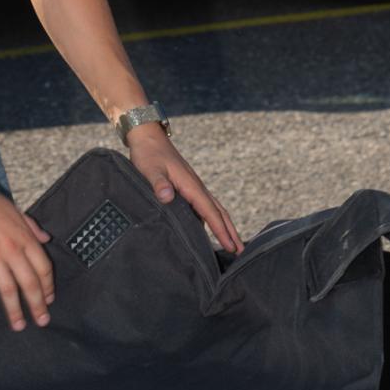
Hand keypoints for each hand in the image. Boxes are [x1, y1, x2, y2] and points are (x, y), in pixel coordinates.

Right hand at [0, 171, 54, 331]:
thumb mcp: (16, 211)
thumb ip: (32, 227)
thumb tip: (46, 239)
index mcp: (24, 237)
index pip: (43, 267)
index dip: (48, 286)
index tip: (49, 300)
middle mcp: (12, 250)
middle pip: (30, 283)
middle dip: (38, 305)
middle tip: (42, 321)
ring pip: (8, 290)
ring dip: (15, 311)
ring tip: (19, 325)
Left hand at [126, 123, 242, 253]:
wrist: (148, 137)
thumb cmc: (148, 154)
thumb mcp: (150, 169)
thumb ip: (159, 183)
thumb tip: (167, 197)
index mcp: (190, 185)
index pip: (210, 212)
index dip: (221, 230)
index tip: (232, 247)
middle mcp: (196, 187)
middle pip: (219, 212)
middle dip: (230, 232)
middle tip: (241, 252)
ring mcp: (193, 187)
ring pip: (213, 209)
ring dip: (223, 226)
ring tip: (231, 245)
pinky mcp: (187, 187)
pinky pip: (203, 207)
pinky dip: (210, 219)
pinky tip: (208, 229)